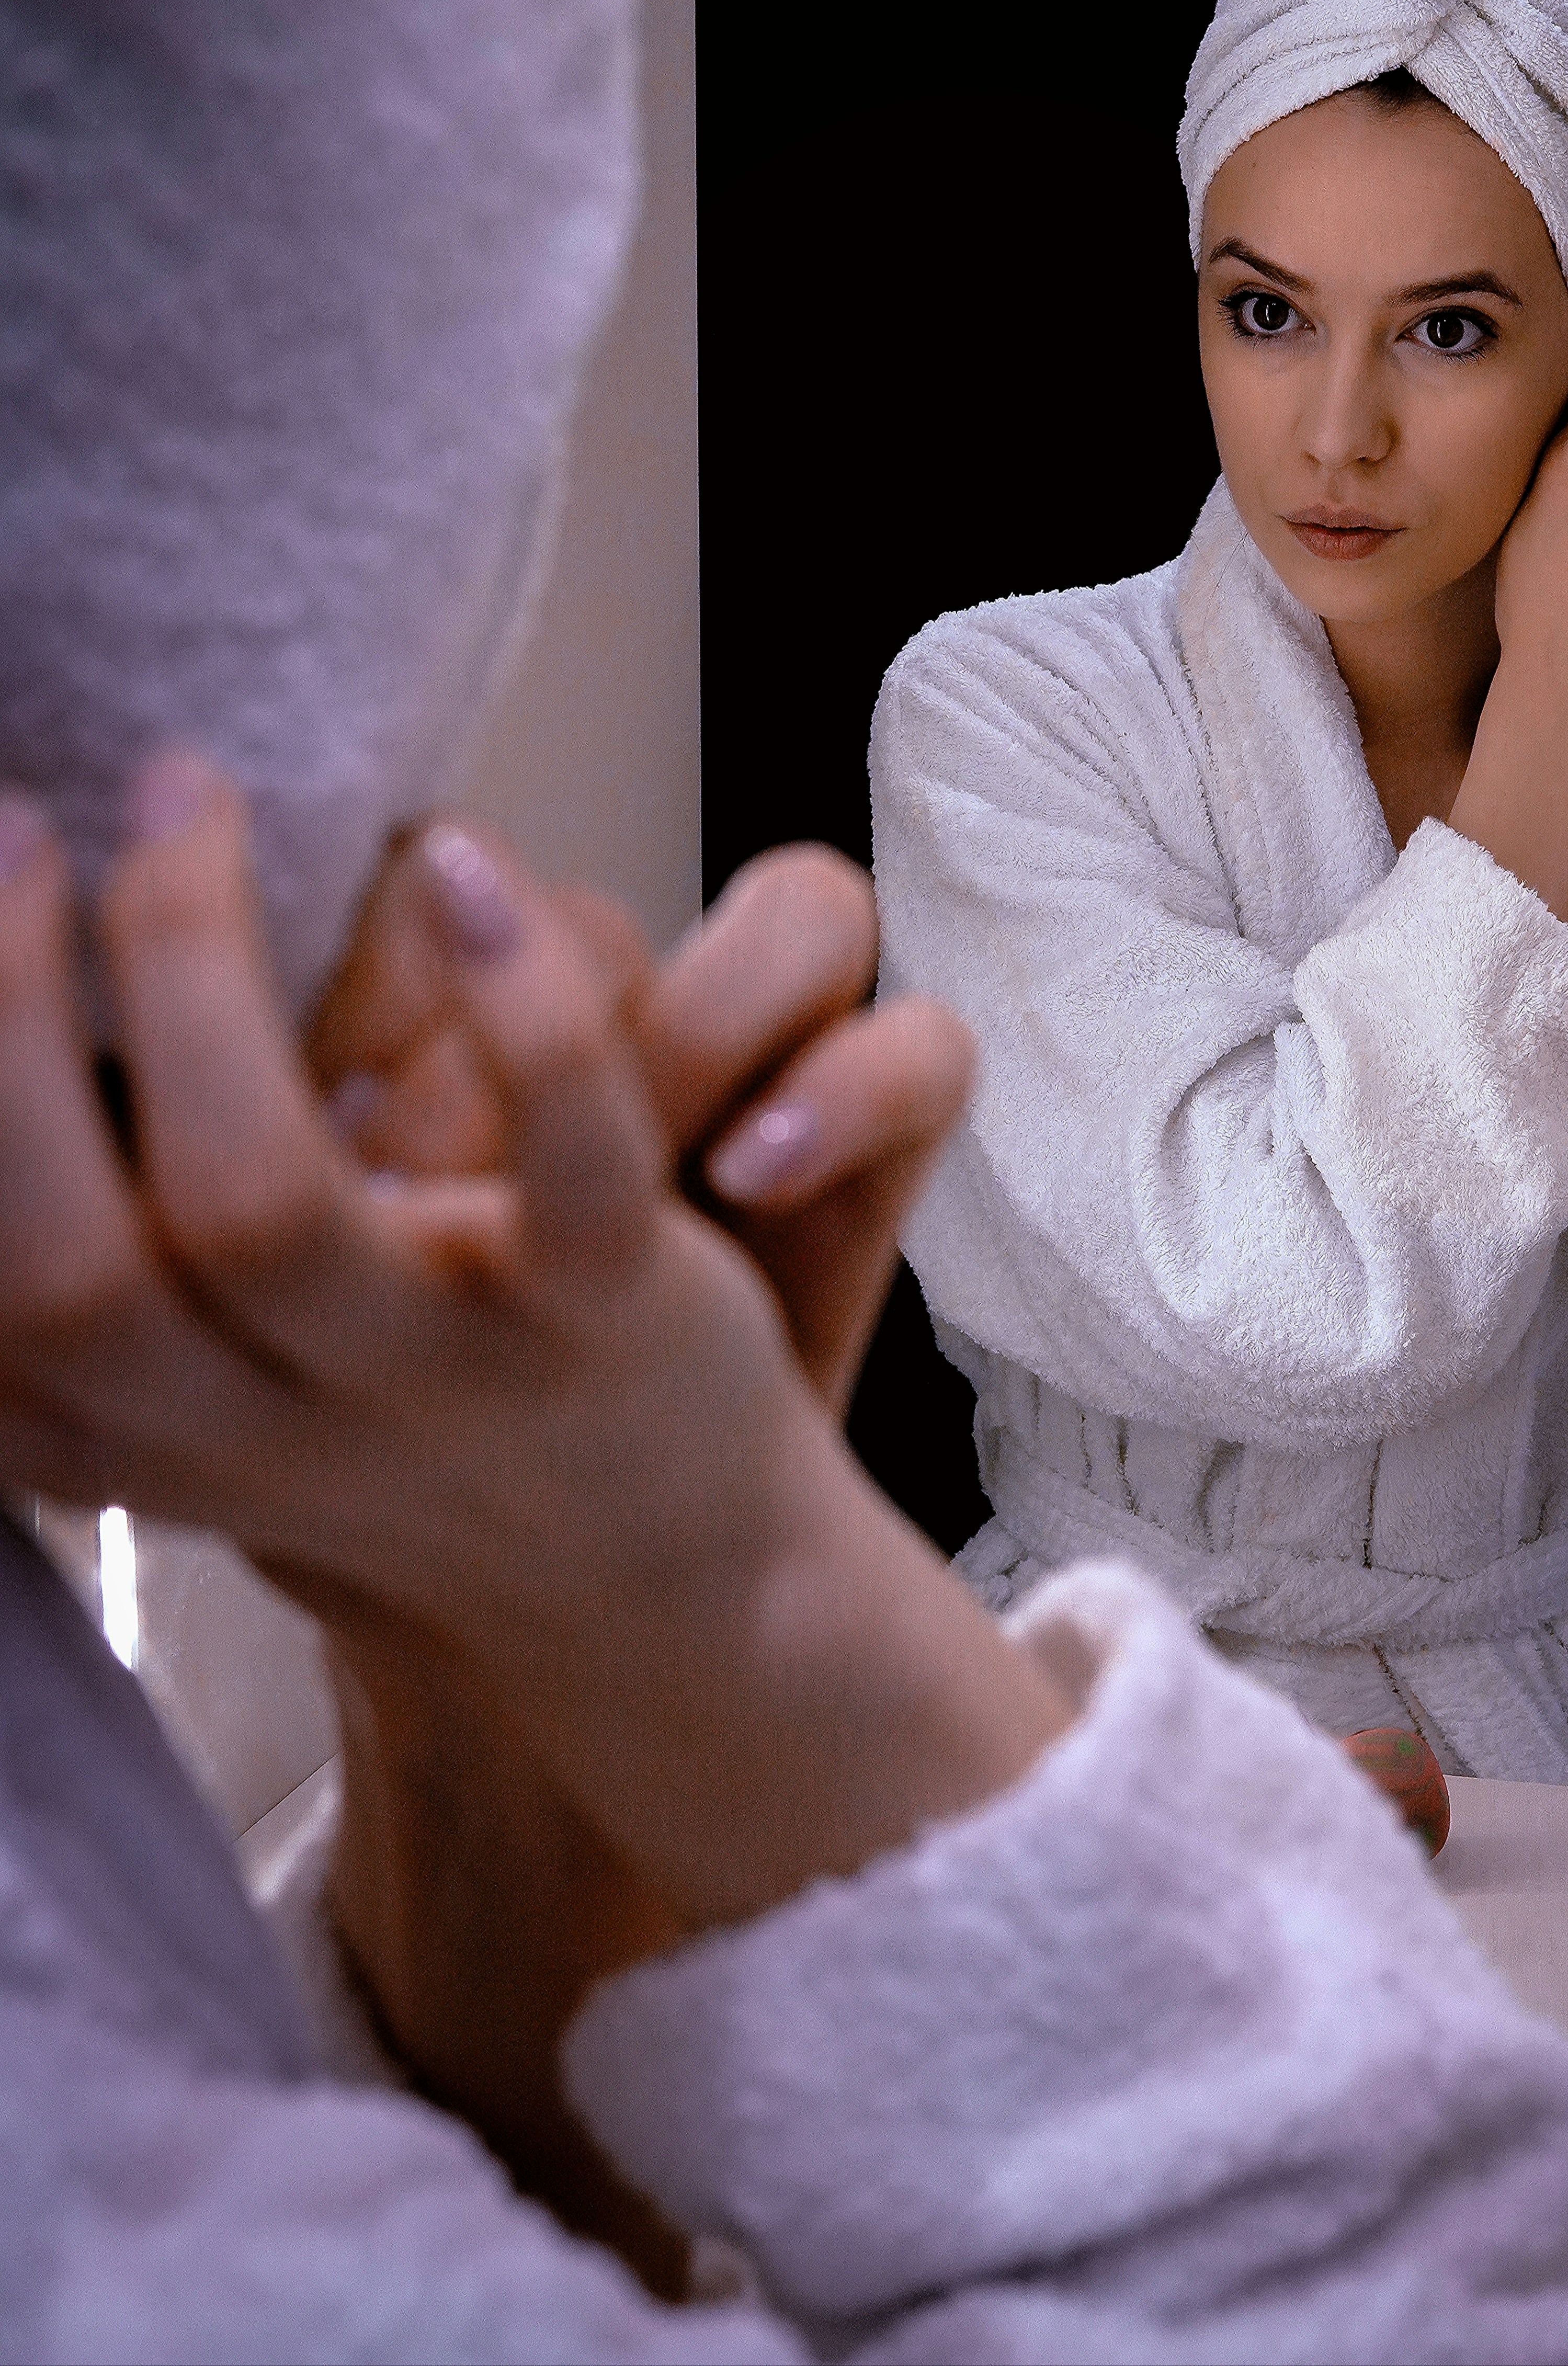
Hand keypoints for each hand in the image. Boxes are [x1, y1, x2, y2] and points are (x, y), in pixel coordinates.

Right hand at [0, 762, 1069, 2258]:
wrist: (674, 1588)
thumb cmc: (425, 1445)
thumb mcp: (223, 1411)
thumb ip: (101, 1315)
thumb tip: (1, 1090)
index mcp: (158, 1444)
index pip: (0, 1299)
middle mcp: (276, 1430)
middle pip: (89, 1261)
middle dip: (21, 1023)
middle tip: (46, 822)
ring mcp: (448, 1377)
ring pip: (270, 1207)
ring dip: (207, 981)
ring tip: (204, 805)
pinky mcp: (614, 1318)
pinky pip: (567, 1167)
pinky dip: (515, 1010)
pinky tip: (460, 865)